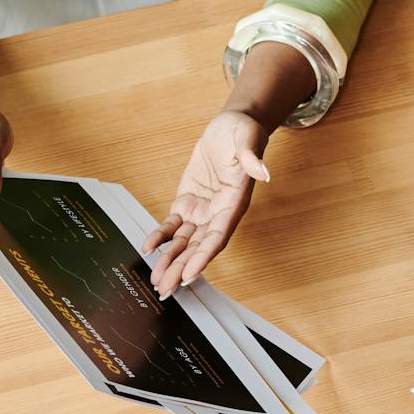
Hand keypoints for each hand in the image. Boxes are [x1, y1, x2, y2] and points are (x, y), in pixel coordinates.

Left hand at [145, 110, 271, 296]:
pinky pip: (172, 224)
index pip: (218, 236)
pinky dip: (160, 237)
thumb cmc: (244, 132)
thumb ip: (253, 158)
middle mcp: (218, 213)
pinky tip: (149, 248)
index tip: (190, 273)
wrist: (231, 125)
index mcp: (234, 203)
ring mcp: (202, 209)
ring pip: (184, 242)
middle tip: (167, 288)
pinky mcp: (187, 201)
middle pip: (199, 247)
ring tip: (157, 279)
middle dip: (182, 268)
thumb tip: (264, 173)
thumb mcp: (249, 139)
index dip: (204, 256)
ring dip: (171, 260)